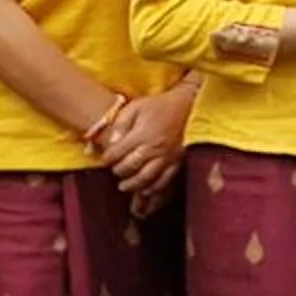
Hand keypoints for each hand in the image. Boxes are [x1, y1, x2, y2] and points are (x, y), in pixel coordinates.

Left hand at [99, 85, 194, 205]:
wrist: (189, 105)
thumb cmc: (160, 105)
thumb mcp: (136, 107)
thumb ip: (120, 124)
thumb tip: (111, 142)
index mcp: (141, 135)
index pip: (116, 154)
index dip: (107, 158)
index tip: (106, 159)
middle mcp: (154, 149)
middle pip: (129, 168)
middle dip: (118, 171)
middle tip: (115, 170)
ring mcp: (167, 158)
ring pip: (146, 179)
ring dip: (133, 185)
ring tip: (125, 186)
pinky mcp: (178, 162)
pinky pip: (165, 181)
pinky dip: (154, 189)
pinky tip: (146, 190)